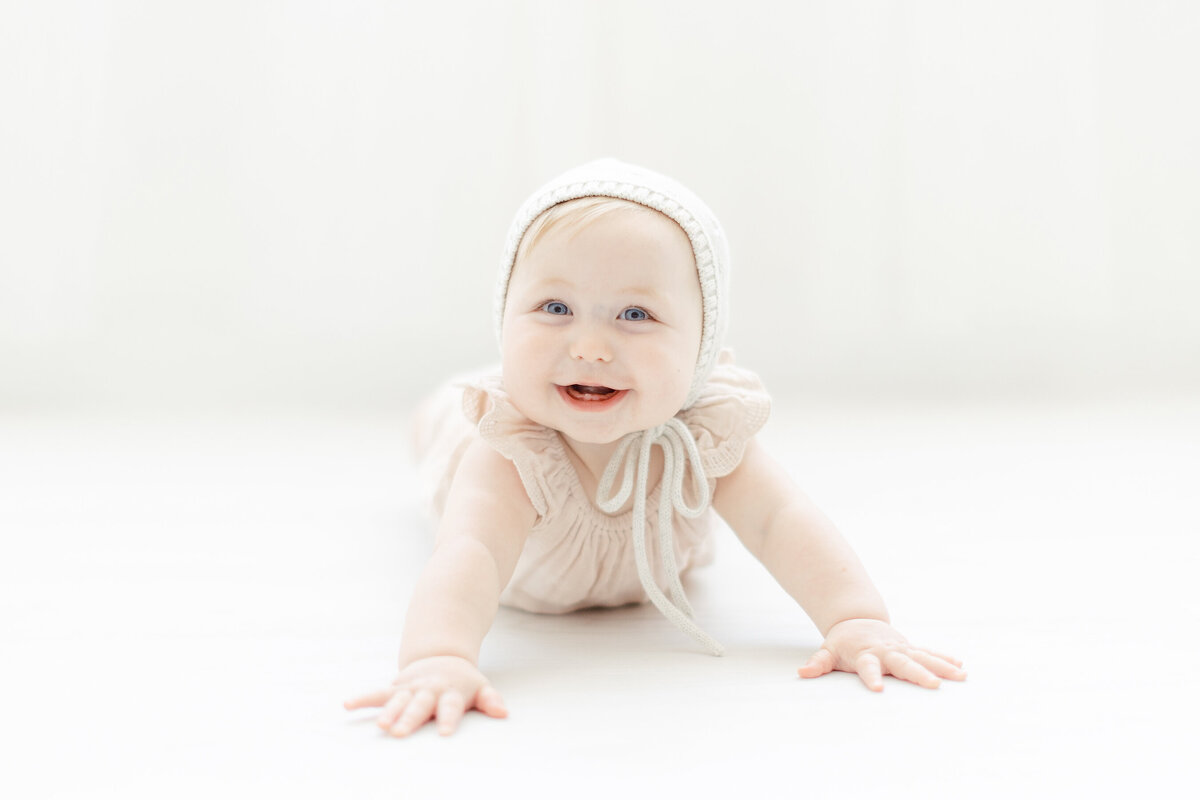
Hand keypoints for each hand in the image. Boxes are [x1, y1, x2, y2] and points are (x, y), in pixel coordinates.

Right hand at [343, 655, 506, 736]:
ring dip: (388, 712)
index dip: (448, 718)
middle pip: (419, 705)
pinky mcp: (395, 687)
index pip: (450, 707)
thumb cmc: (462, 682)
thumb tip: (503, 711)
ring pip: (397, 700)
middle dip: (410, 718)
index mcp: (450, 692)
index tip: (444, 733)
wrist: (442, 657)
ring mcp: (410, 687)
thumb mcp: (480, 687)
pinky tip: (348, 705)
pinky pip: (377, 693)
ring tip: (380, 726)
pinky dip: (363, 698)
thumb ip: (489, 699)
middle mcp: (428, 690)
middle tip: (401, 734)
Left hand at [797, 618, 965, 691]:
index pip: (867, 667)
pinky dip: (944, 659)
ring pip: (923, 657)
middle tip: (933, 685)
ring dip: (941, 666)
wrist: (857, 620)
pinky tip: (960, 667)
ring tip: (960, 676)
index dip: (871, 677)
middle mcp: (886, 651)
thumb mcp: (827, 651)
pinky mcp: (909, 648)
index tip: (878, 689)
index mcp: (865, 654)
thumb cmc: (843, 643)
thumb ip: (818, 663)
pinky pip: (929, 653)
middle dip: (918, 674)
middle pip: (903, 663)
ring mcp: (900, 649)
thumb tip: (802, 673)